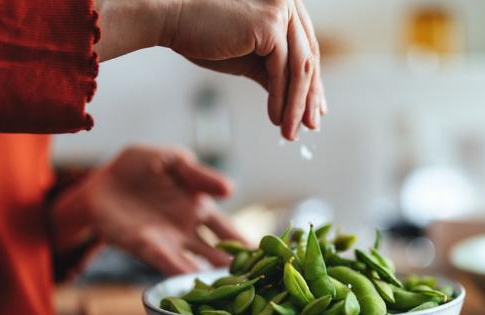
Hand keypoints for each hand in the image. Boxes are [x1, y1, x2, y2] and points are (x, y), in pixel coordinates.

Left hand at [52, 145, 245, 273]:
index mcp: (200, 207)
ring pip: (196, 263)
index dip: (247, 244)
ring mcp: (167, 241)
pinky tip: (192, 281)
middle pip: (217, 254)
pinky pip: (165, 260)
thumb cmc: (138, 167)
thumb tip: (230, 190)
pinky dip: (179, 271)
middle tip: (259, 283)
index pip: (229, 231)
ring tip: (232, 290)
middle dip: (236, 269)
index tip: (268, 259)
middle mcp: (187, 231)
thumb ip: (198, 175)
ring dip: (211, 277)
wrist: (98, 182)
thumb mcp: (172, 161)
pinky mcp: (143, 246)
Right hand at [95, 0, 325, 140]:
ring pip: (299, 68)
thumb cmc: (205, 36)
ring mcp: (281, 9)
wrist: (170, 19)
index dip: (311, 84)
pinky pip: (282, 70)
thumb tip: (297, 103)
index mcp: (284, 6)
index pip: (306, 49)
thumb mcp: (249, 59)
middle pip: (308, 58)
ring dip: (296, 105)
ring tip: (290, 132)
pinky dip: (282, 98)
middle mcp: (288, 1)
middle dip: (309, 97)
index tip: (314, 111)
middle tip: (310, 127)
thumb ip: (274, 74)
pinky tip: (276, 119)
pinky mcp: (270, 24)